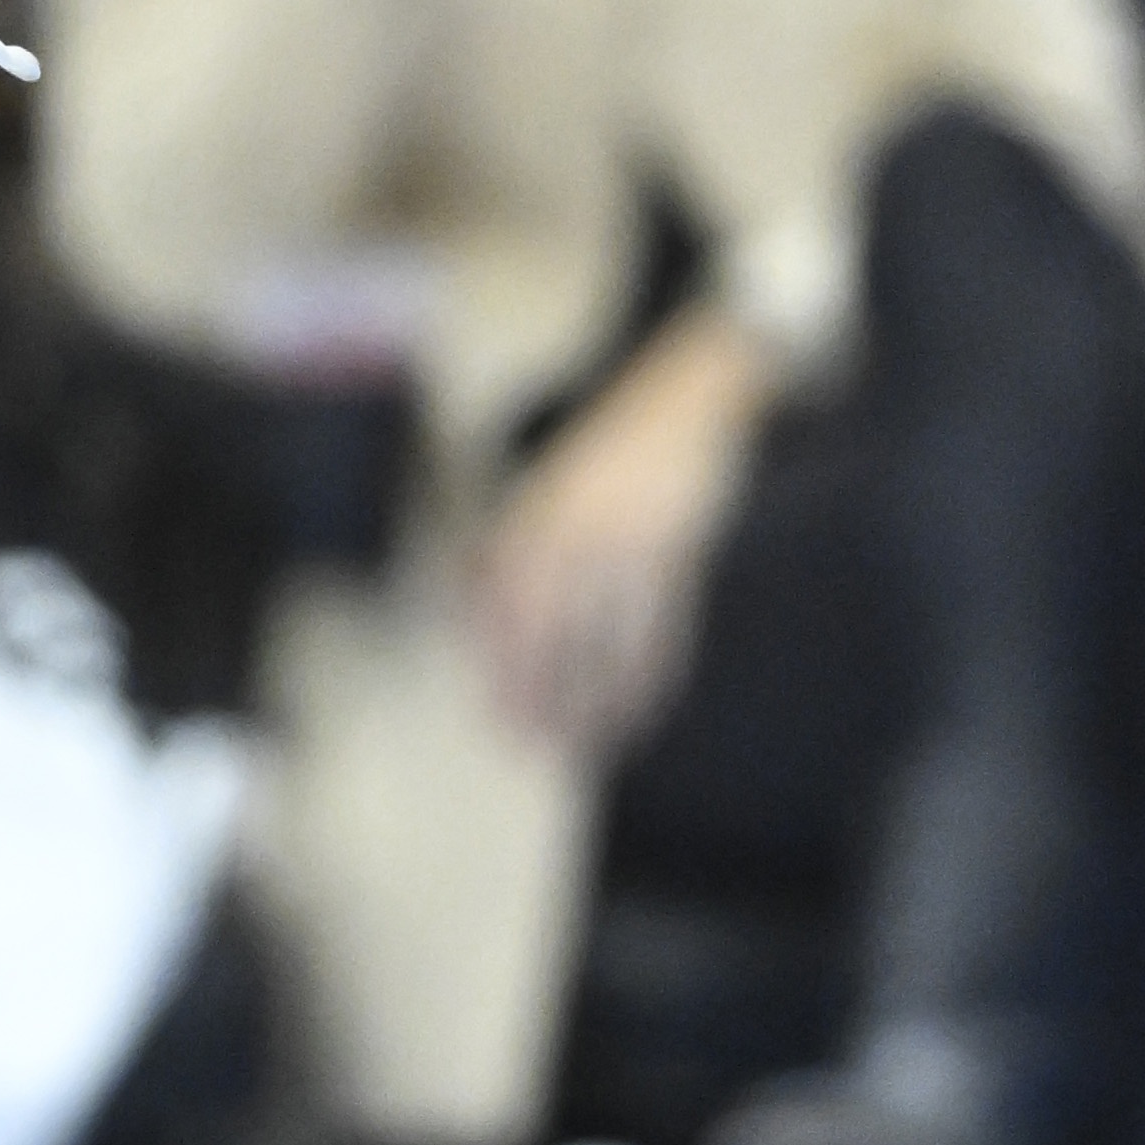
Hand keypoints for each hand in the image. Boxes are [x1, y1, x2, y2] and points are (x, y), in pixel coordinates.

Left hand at [470, 310, 775, 751]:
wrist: (683, 395)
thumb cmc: (604, 453)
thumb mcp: (544, 488)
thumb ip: (504, 543)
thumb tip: (462, 610)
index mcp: (534, 512)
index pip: (502, 606)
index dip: (499, 669)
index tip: (497, 720)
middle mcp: (576, 525)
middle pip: (551, 628)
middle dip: (542, 695)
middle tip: (538, 749)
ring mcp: (632, 533)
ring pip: (610, 635)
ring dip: (599, 698)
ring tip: (593, 745)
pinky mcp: (682, 542)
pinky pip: (665, 621)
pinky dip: (653, 672)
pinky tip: (644, 709)